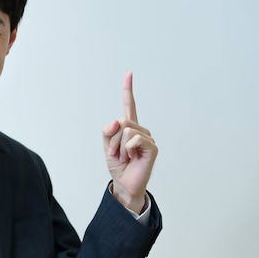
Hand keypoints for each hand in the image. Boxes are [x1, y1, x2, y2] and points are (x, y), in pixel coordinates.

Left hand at [102, 72, 157, 213]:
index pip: (129, 105)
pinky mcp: (152, 147)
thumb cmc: (118, 165)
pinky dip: (127, 149)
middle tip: (114, 153)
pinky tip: (131, 157)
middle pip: (121, 122)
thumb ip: (108, 131)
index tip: (129, 74)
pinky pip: (134, 139)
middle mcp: (140, 130)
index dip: (128, 90)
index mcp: (129, 128)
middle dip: (112, 139)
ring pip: (126, 130)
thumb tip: (116, 121)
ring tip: (123, 157)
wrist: (124, 183)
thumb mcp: (107, 146)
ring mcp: (147, 138)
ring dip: (119, 146)